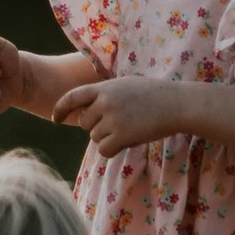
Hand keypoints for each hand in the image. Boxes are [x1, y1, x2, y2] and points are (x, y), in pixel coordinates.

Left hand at [55, 75, 186, 156]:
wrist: (178, 104)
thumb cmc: (155, 94)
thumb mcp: (126, 85)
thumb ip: (105, 94)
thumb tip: (85, 109)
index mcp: (104, 88)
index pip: (71, 97)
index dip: (60, 109)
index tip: (56, 119)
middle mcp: (104, 102)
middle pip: (84, 123)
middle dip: (96, 126)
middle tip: (119, 123)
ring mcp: (112, 119)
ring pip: (95, 137)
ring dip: (109, 138)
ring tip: (130, 128)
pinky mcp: (121, 135)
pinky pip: (104, 150)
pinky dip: (113, 150)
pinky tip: (128, 141)